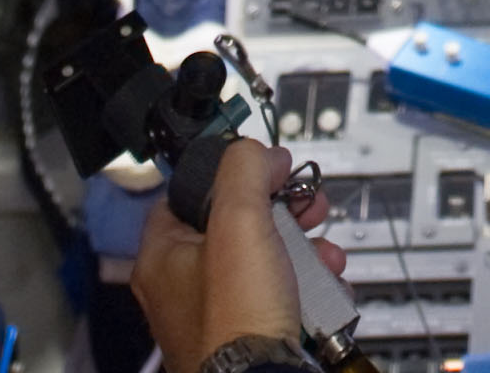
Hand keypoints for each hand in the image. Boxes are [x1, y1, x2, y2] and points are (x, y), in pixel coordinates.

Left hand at [131, 138, 343, 371]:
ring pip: (265, 261)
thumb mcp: (238, 223)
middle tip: (305, 205)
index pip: (190, 193)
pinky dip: (308, 287)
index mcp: (164, 258)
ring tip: (323, 252)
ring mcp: (218, 315)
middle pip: (237, 226)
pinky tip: (325, 285)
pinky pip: (280, 296)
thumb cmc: (237, 320)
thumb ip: (244, 172)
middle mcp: (184, 289)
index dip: (232, 174)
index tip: (263, 168)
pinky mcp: (251, 336)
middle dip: (283, 211)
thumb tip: (258, 153)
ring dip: (303, 249)